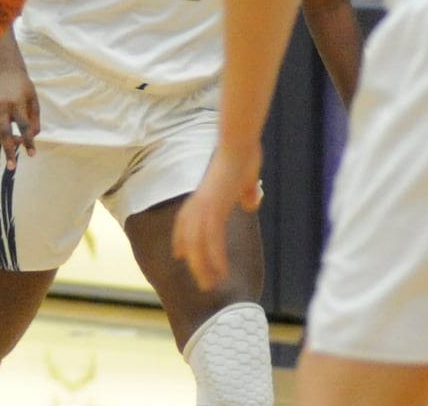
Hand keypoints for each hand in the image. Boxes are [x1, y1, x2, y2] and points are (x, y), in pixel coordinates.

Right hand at [0, 60, 39, 170]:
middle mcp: (2, 108)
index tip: (32, 154)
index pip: (23, 126)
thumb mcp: (34, 100)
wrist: (4, 71)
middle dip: (8, 151)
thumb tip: (31, 137)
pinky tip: (10, 138)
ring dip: (6, 144)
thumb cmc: (23, 86)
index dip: (28, 141)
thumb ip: (34, 119)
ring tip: (17, 146)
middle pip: (4, 134)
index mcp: (16, 103)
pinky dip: (2, 136)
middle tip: (12, 167)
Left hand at [172, 143, 261, 290]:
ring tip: (210, 285)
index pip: (185, 221)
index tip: (179, 255)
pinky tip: (221, 272)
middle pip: (189, 238)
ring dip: (203, 266)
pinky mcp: (214, 207)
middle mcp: (198, 202)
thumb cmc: (244, 153)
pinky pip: (212, 240)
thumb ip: (245, 192)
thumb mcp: (246, 178)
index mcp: (202, 195)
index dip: (181, 239)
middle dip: (193, 261)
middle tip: (199, 281)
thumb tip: (249, 204)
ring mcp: (204, 205)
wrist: (239, 142)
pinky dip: (215, 258)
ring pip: (198, 244)